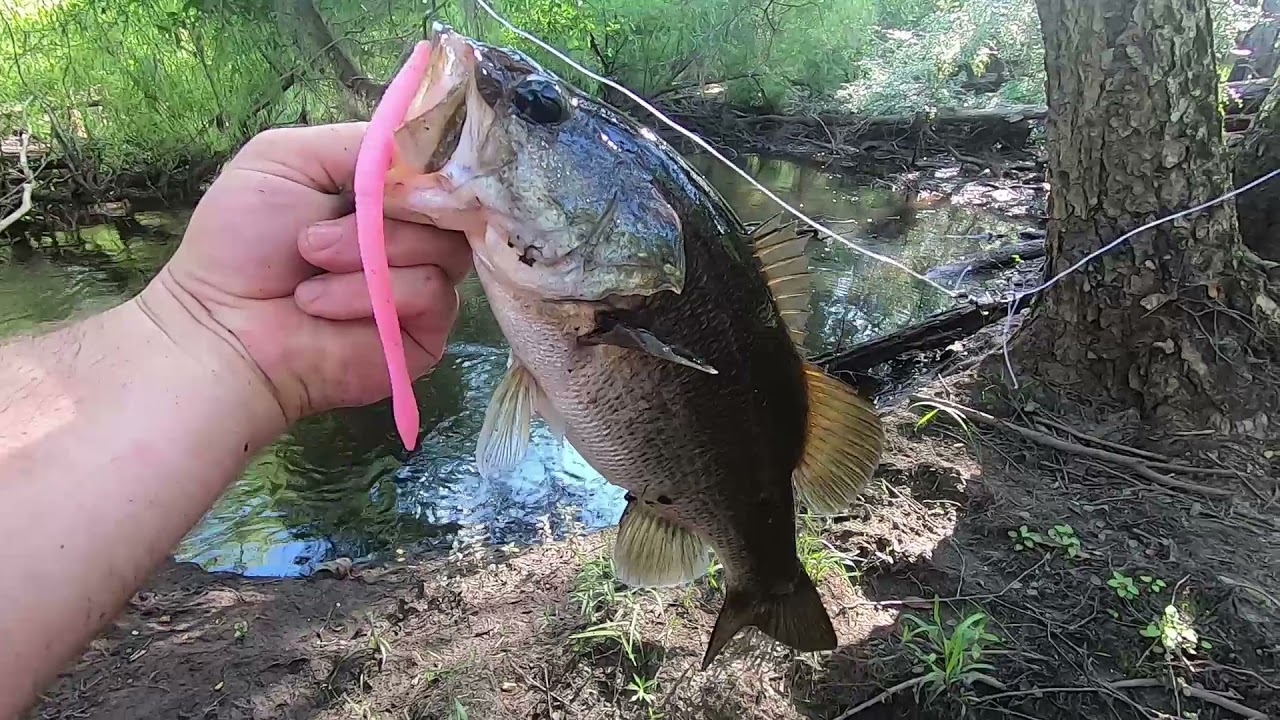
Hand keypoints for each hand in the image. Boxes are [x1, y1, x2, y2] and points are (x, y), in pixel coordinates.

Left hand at [138, 122, 470, 426]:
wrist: (223, 327)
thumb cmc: (241, 243)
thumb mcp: (283, 158)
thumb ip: (358, 143)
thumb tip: (424, 146)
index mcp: (385, 193)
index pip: (439, 166)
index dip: (425, 165)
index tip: (391, 173)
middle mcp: (413, 234)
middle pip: (450, 205)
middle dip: (384, 214)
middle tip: (315, 236)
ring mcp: (424, 283)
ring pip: (445, 249)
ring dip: (371, 255)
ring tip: (312, 270)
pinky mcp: (427, 331)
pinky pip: (432, 293)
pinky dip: (371, 294)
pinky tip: (322, 306)